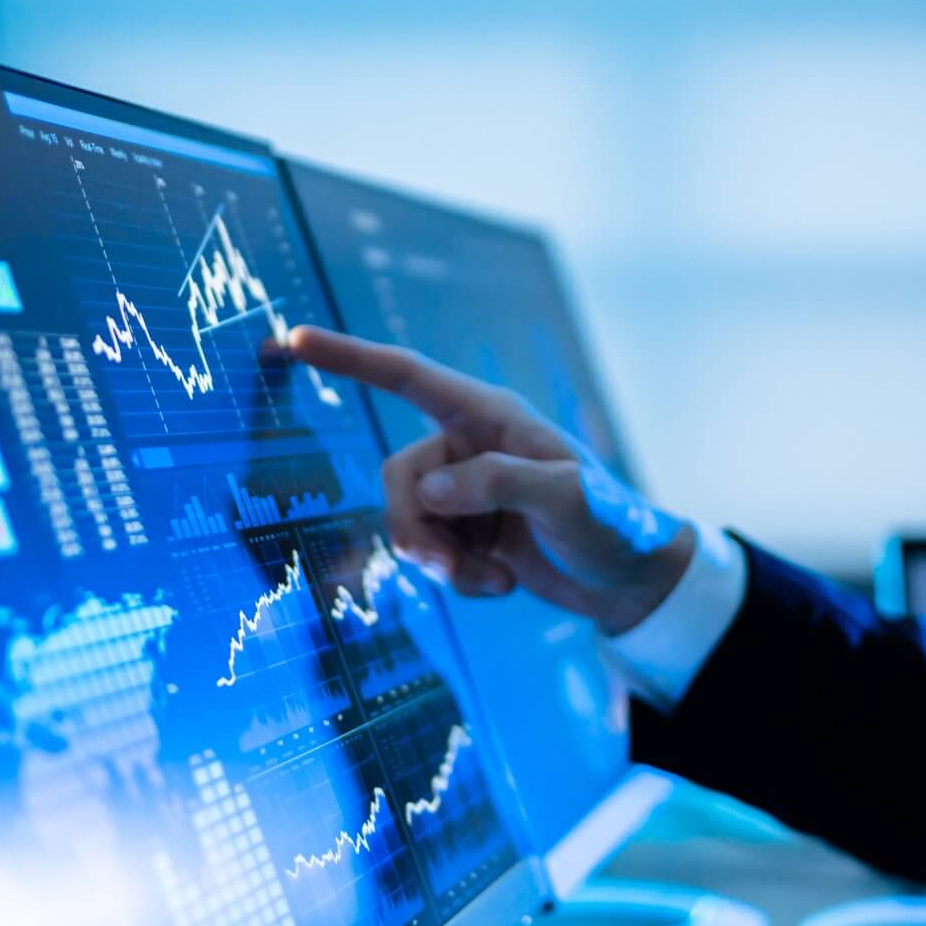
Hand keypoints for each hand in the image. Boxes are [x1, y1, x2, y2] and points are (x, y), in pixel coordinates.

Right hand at [284, 326, 695, 634]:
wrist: (629, 583)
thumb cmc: (611, 525)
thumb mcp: (566, 499)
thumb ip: (497, 484)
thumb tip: (429, 490)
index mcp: (491, 417)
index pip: (409, 376)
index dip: (351, 358)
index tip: (296, 338)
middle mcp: (469, 449)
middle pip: (397, 480)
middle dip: (414, 530)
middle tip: (449, 569)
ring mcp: (464, 494)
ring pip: (408, 525)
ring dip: (442, 564)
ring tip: (493, 582)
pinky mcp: (466, 536)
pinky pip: (430, 558)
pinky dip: (460, 582)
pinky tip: (504, 586)